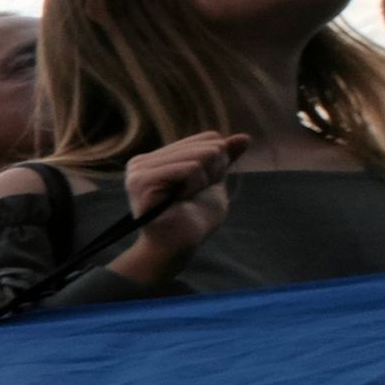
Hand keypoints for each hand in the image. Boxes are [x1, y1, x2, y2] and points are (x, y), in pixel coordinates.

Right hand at [120, 132, 246, 276]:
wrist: (178, 247)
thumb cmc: (194, 219)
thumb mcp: (214, 183)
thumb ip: (224, 159)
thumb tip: (244, 136)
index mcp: (158, 158)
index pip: (208, 138)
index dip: (218, 163)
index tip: (201, 187)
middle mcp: (143, 160)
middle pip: (208, 145)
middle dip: (213, 173)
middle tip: (193, 196)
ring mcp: (139, 169)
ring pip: (201, 155)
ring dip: (203, 182)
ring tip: (184, 199)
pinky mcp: (142, 180)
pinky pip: (190, 168)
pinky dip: (195, 186)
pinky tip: (179, 201)